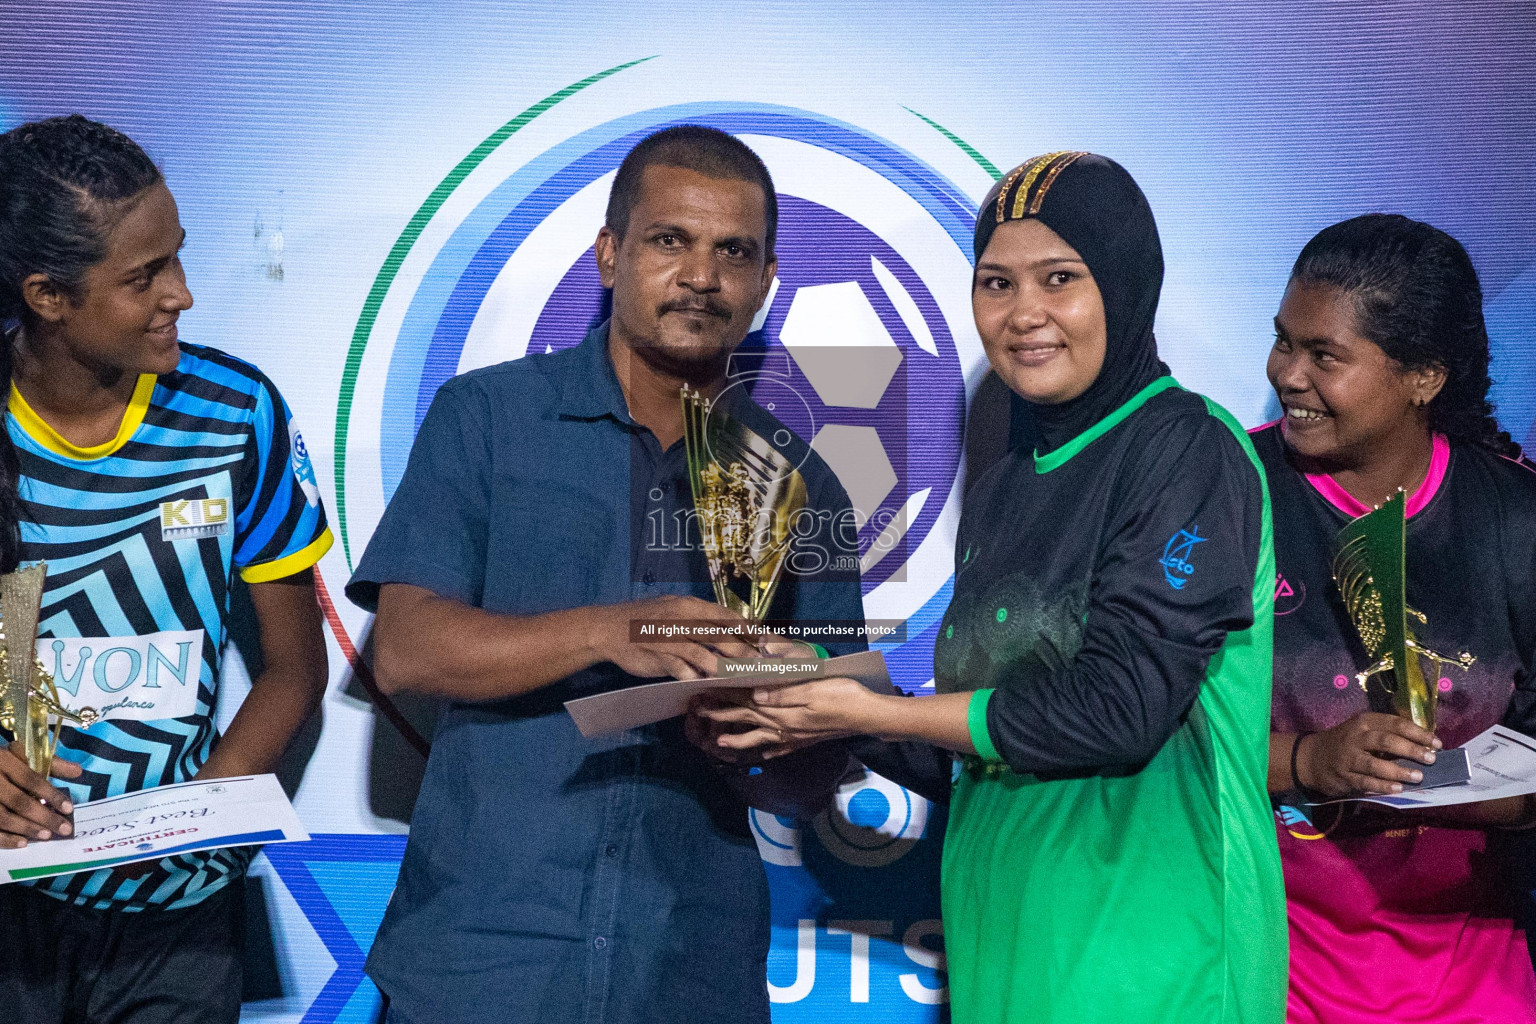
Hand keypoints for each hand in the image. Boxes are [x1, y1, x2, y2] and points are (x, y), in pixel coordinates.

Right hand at [0, 742, 82, 847]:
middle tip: (64, 829)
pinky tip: (22, 843)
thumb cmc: (0, 761)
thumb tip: (78, 772)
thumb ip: (50, 763)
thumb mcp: (22, 754)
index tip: (69, 809)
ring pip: (2, 817)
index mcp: (3, 760)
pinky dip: (5, 839)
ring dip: (25, 828)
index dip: (51, 794)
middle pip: (18, 801)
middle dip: (43, 817)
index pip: (30, 779)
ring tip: (46, 836)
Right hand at [586, 596, 788, 680]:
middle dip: (745, 651)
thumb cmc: (646, 621)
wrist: (608, 629)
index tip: (771, 643)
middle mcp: (682, 618)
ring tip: (739, 677)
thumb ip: (699, 622)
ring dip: (724, 666)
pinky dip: (693, 676)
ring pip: (704, 652)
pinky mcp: (658, 655)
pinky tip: (702, 682)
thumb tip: (730, 633)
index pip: (728, 617)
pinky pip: (681, 668)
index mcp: (690, 606)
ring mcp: (670, 637)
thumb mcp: (674, 612)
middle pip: (722, 634)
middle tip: (763, 665)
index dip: (751, 630)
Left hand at [693, 677, 878, 758]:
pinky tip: (761, 753)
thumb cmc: (843, 697)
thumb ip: (782, 694)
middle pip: (745, 721)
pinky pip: (778, 749)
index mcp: (782, 711)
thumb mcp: (812, 689)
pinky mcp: (803, 741)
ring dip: (736, 740)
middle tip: (698, 713)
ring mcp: (793, 737)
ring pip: (757, 739)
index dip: (723, 697)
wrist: (867, 716)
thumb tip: (754, 697)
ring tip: (719, 743)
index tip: (703, 693)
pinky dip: (765, 751)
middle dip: (720, 717)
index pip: (746, 702)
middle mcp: (783, 726)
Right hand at [1296, 712, 1440, 797]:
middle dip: (1411, 750)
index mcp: (1364, 722)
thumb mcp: (1363, 730)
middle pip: (1386, 741)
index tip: (1437, 743)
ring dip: (1398, 771)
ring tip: (1418, 777)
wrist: (1311, 757)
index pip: (1395, 724)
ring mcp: (1348, 757)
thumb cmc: (1347, 742)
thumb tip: (1424, 745)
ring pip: (1375, 764)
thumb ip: (1388, 734)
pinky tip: (1397, 789)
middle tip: (1431, 759)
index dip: (1418, 733)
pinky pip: (1365, 782)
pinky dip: (1382, 786)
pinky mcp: (1344, 776)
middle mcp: (1356, 737)